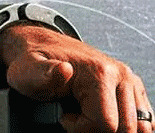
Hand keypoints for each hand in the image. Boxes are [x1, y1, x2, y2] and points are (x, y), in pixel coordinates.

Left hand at [0, 24, 150, 132]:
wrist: (40, 45)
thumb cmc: (33, 61)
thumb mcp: (28, 70)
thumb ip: (44, 74)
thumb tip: (64, 70)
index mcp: (99, 72)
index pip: (106, 124)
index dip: (81, 128)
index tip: (64, 116)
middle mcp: (120, 75)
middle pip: (124, 127)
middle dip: (96, 129)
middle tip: (75, 116)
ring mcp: (129, 81)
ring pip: (137, 125)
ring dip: (112, 127)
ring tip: (87, 114)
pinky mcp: (132, 88)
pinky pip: (141, 118)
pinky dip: (125, 124)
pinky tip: (103, 117)